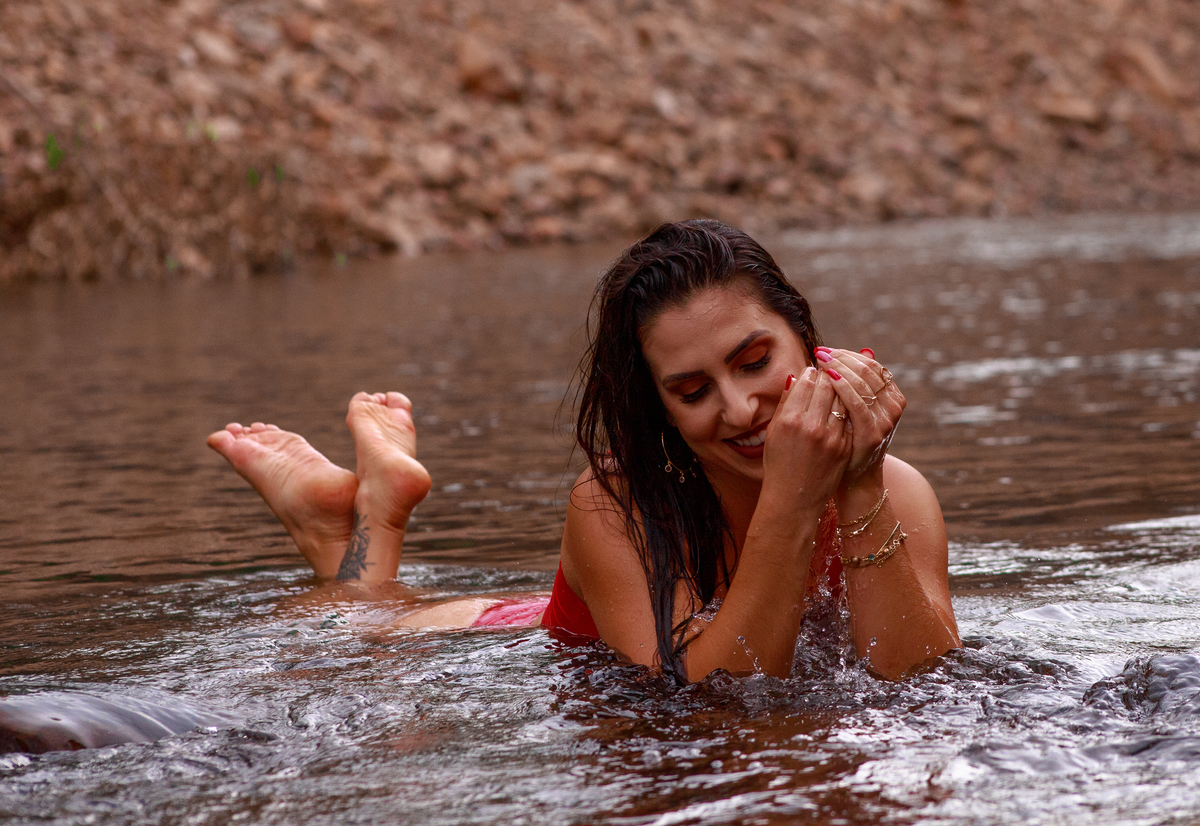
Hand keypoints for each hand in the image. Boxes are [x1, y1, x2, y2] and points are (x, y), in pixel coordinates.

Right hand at [761, 366, 851, 511]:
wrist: (794, 499)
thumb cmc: (778, 463)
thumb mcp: (773, 433)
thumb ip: (785, 404)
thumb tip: (795, 377)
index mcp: (790, 420)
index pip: (806, 382)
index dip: (810, 373)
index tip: (811, 371)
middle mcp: (811, 426)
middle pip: (828, 386)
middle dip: (828, 376)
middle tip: (828, 372)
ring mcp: (831, 437)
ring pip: (843, 400)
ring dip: (841, 389)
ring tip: (837, 387)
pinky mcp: (844, 447)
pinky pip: (849, 418)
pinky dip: (847, 409)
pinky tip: (842, 407)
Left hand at [812, 347, 904, 490]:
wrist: (853, 477)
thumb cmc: (850, 440)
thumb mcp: (857, 409)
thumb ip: (860, 382)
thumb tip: (865, 348)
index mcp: (892, 397)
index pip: (871, 365)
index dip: (848, 355)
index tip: (826, 349)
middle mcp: (894, 406)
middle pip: (867, 370)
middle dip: (841, 358)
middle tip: (820, 351)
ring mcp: (886, 420)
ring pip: (862, 383)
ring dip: (839, 367)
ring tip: (820, 360)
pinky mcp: (873, 433)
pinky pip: (857, 402)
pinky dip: (842, 386)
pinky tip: (827, 377)